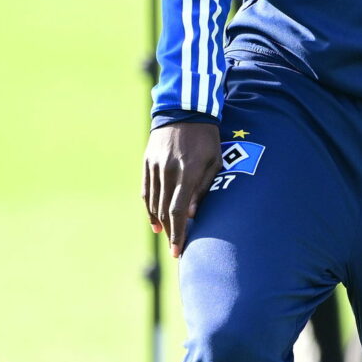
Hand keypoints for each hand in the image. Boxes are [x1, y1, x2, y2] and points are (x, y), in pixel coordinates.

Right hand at [142, 123, 219, 258]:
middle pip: (164, 211)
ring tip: (168, 236)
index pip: (178, 211)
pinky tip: (155, 221)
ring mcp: (155, 166)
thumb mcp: (214, 161)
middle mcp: (168, 171)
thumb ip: (203, 188)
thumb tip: (190, 215)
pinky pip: (146, 191)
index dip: (178, 233)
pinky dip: (149, 208)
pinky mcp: (147, 162)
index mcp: (187, 172)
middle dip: (171, 232)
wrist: (185, 111)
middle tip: (176, 249)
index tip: (178, 250)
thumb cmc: (207, 139)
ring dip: (160, 222)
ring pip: (154, 203)